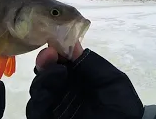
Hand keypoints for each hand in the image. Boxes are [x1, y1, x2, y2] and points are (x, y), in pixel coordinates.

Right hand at [27, 42, 143, 118]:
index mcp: (76, 77)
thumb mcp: (111, 79)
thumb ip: (90, 63)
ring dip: (43, 77)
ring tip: (56, 72)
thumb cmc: (120, 105)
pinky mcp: (48, 117)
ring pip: (38, 88)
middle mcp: (63, 89)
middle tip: (49, 55)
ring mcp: (54, 104)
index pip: (59, 61)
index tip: (55, 45)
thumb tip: (72, 43)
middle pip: (45, 73)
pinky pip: (35, 108)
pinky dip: (38, 98)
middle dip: (45, 62)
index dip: (55, 51)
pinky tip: (48, 92)